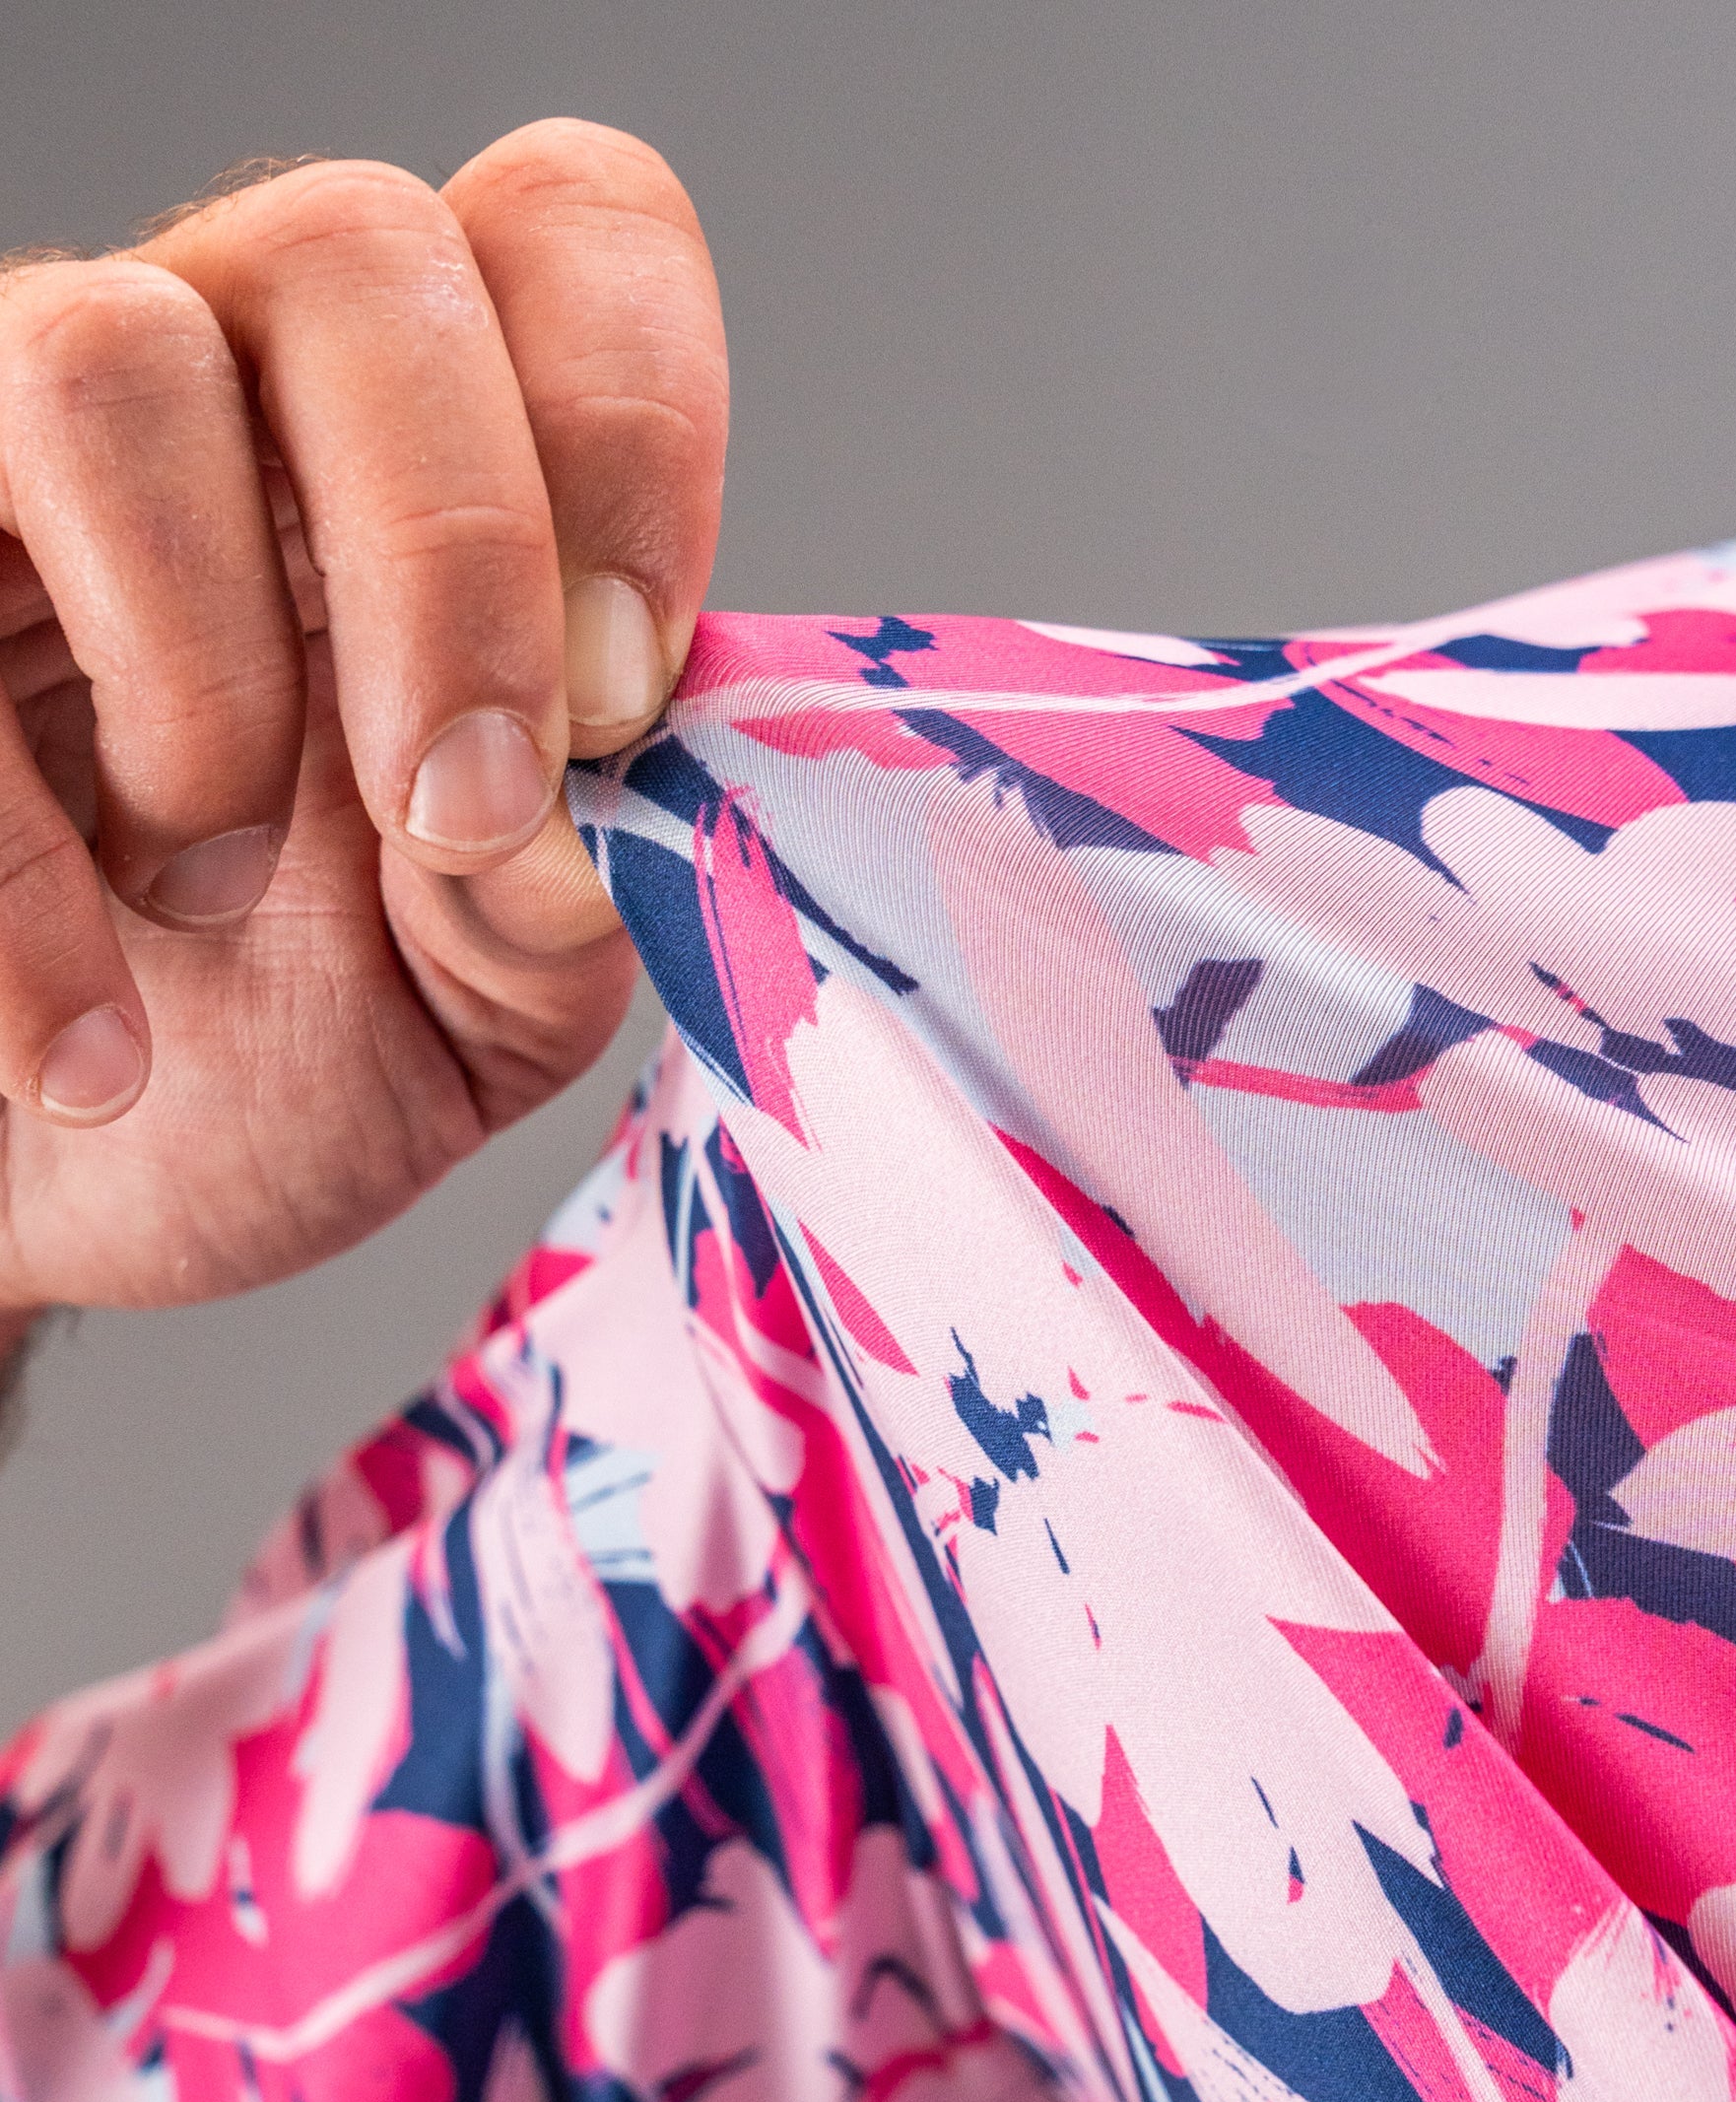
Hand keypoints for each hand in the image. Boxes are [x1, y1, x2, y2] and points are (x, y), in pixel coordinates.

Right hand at [0, 118, 725, 1313]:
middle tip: (455, 811)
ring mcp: (14, 459)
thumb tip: (588, 791)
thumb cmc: (285, 1057)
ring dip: (207, 672)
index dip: (628, 418)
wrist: (77, 1188)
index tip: (627, 693)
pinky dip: (20, 872)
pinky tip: (88, 1052)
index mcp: (442, 467)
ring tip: (214, 894)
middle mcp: (229, 392)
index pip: (565, 232)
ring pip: (107, 361)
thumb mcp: (482, 996)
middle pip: (355, 250)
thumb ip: (568, 889)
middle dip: (453, 553)